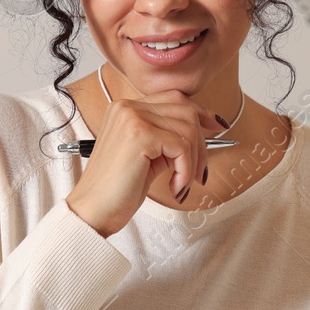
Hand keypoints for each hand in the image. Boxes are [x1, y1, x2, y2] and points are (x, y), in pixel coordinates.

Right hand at [66, 89, 219, 236]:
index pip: (174, 98)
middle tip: (199, 172)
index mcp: (126, 108)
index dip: (200, 112)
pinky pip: (182, 147)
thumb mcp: (147, 155)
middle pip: (186, 111)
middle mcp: (127, 107)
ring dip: (194, 162)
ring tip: (182, 183)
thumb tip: (203, 129)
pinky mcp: (140, 135)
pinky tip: (175, 187)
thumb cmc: (117, 189)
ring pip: (188, 130)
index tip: (217, 126)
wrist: (93, 211)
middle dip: (201, 144)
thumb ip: (167, 138)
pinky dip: (186, 170)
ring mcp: (132, 118)